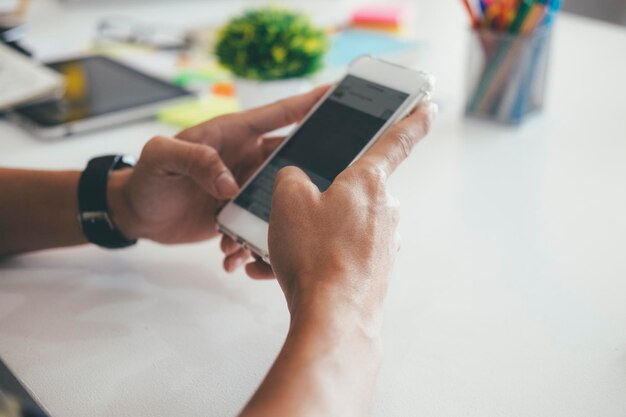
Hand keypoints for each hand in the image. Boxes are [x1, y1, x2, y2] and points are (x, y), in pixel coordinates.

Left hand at [106, 86, 328, 244]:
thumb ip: (193, 159)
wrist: (136, 214)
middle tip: (334, 180)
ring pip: (279, 197)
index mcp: (233, 135)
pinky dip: (250, 243)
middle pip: (290, 157)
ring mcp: (244, 187)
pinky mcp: (238, 213)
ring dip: (276, 218)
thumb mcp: (161, 157)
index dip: (310, 102)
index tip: (339, 93)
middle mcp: (245, 158)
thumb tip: (230, 184)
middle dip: (311, 167)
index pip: (279, 114)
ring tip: (258, 238)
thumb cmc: (146, 177)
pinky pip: (257, 225)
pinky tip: (233, 257)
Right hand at [235, 103, 436, 320]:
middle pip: (351, 193)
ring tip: (278, 254)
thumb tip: (297, 180)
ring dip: (310, 236)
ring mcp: (383, 244)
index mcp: (368, 183)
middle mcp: (384, 211)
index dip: (411, 120)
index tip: (428, 106)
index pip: (395, 141)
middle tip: (291, 218)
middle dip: (321, 203)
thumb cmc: (314, 255)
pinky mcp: (376, 271)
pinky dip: (316, 259)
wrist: (333, 318)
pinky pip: (341, 254)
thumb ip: (291, 178)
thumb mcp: (287, 202)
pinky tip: (287, 272)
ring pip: (340, 228)